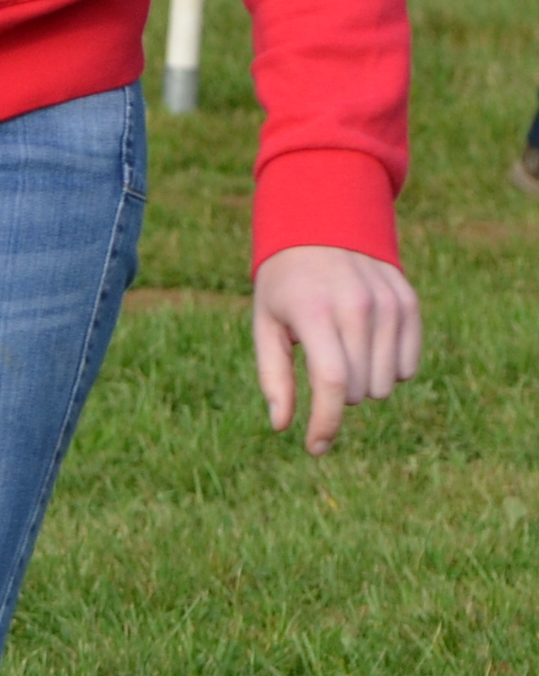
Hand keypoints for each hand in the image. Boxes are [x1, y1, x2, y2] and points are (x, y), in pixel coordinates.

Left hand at [251, 244, 420, 454]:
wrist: (323, 227)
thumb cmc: (285, 285)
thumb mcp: (265, 324)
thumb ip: (273, 376)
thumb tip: (282, 425)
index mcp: (314, 313)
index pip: (330, 382)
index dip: (325, 422)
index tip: (315, 448)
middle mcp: (356, 308)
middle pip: (358, 390)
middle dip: (337, 395)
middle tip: (320, 364)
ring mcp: (388, 305)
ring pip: (386, 384)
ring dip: (362, 383)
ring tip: (342, 350)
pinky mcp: (410, 304)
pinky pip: (409, 367)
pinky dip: (388, 370)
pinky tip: (367, 345)